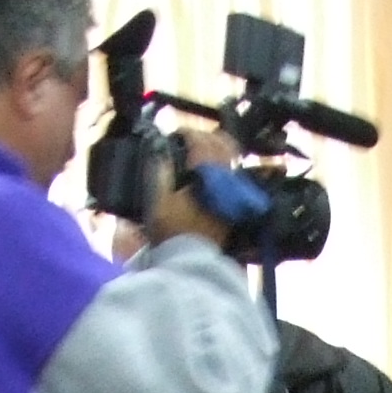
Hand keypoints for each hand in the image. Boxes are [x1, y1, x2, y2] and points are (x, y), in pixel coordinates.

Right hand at [142, 131, 236, 247]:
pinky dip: (222, 167)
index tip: (177, 133)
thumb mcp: (158, 201)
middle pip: (223, 145)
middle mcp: (223, 180)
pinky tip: (209, 171)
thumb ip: (159, 172)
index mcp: (205, 175)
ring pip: (231, 159)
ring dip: (216, 150)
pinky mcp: (233, 204)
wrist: (191, 259)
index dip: (189, 133)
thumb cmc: (172, 231)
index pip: (202, 142)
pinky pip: (232, 176)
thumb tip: (160, 151)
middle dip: (207, 137)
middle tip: (191, 138)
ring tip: (200, 151)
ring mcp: (231, 192)